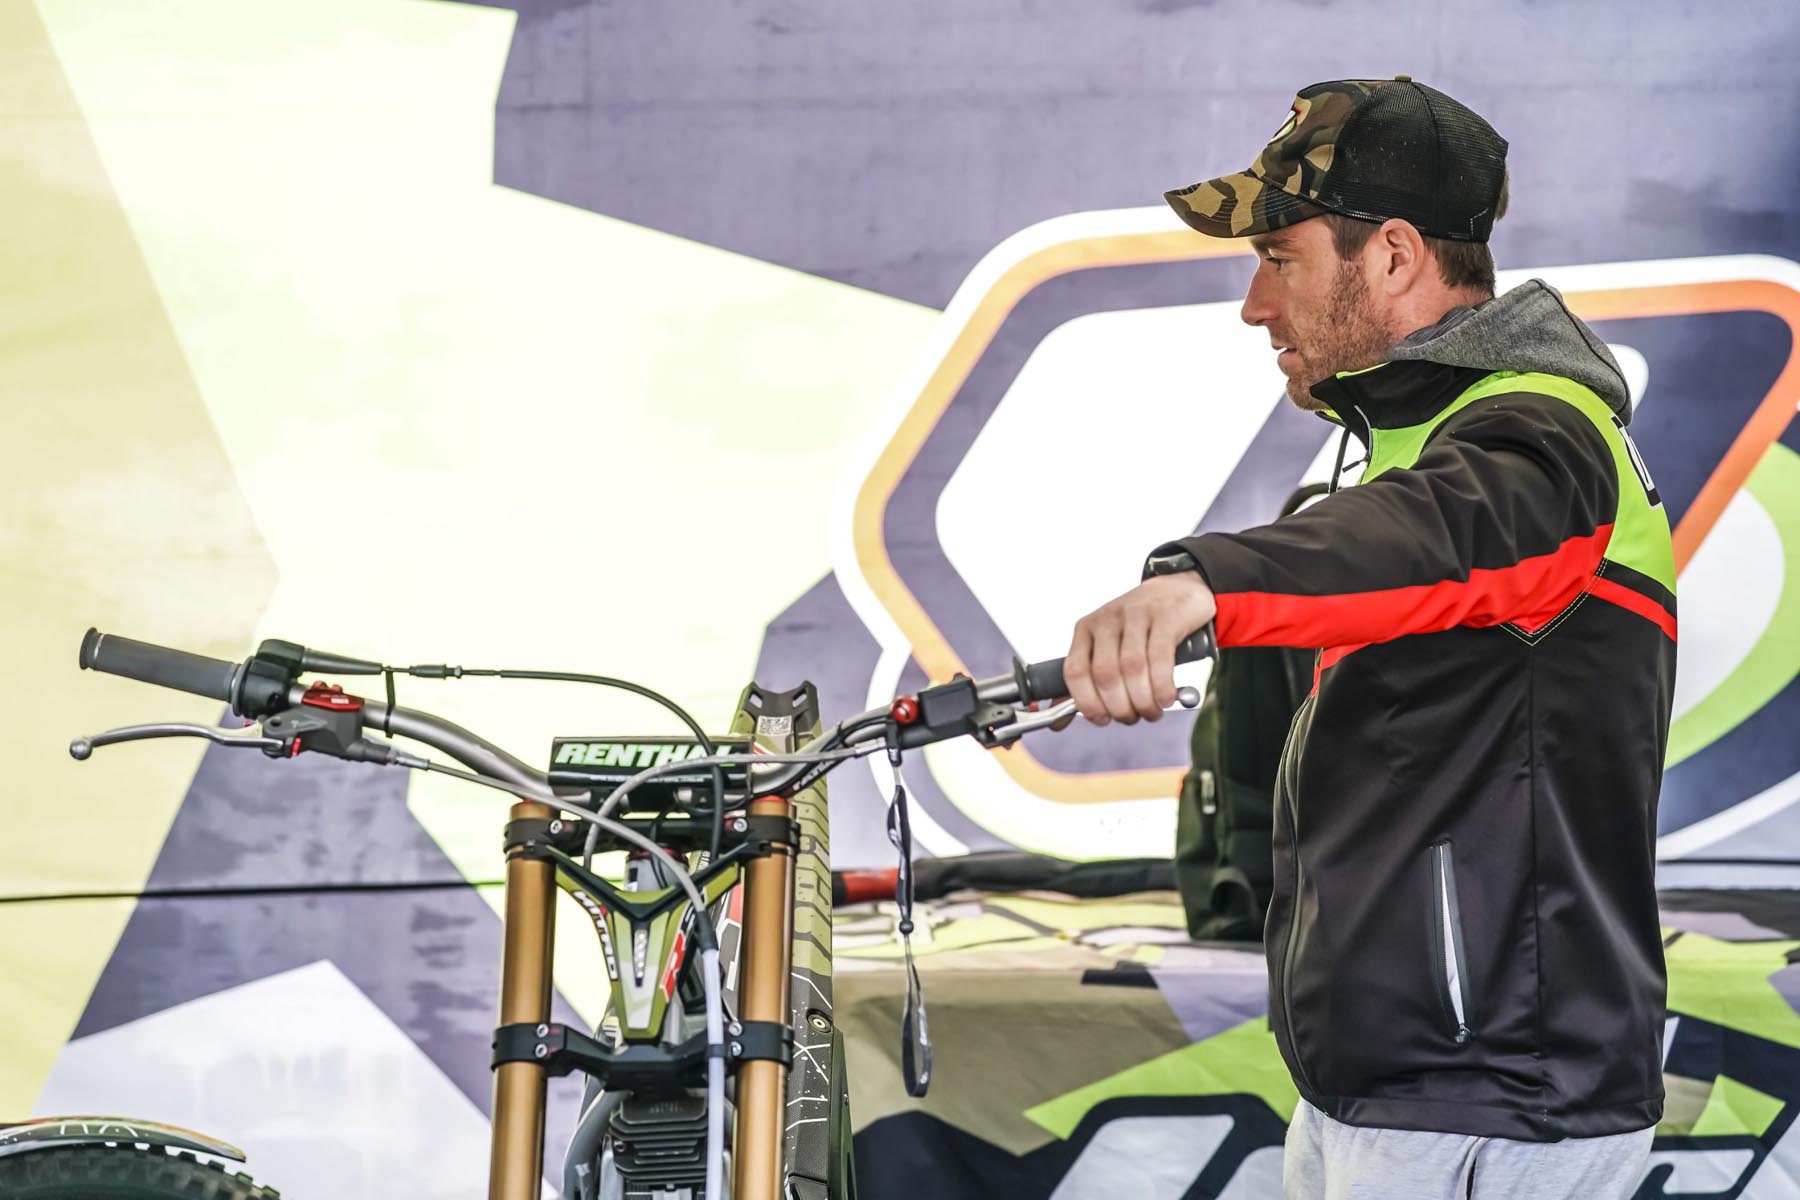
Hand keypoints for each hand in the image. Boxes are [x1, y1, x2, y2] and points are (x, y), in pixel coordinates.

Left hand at [1063, 573, 1216, 725]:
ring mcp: (1135, 615)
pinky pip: (1160, 657)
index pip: (1074, 672)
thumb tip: (1057, 723)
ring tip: (1152, 712)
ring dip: (1143, 701)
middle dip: (1119, 707)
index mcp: (1086, 630)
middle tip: (1133, 717)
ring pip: (1132, 668)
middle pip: (1104, 675)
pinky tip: (1167, 698)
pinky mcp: (1164, 616)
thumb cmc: (1140, 627)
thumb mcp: (1106, 648)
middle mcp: (1107, 621)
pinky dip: (1162, 685)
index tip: (1102, 720)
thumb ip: (1083, 683)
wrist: (1177, 590)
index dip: (1086, 703)